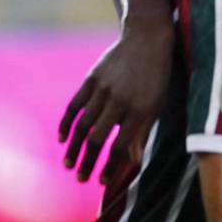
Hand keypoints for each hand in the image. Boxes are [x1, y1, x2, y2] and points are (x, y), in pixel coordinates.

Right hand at [58, 20, 173, 182]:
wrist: (146, 40)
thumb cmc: (157, 77)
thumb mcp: (158, 104)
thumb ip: (143, 132)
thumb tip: (133, 162)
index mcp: (141, 110)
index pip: (121, 146)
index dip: (110, 166)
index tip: (101, 181)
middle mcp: (120, 101)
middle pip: (97, 138)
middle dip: (88, 162)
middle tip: (80, 178)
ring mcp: (103, 90)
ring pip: (83, 125)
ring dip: (73, 148)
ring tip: (69, 165)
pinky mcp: (91, 79)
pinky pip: (74, 105)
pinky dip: (66, 123)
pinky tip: (62, 139)